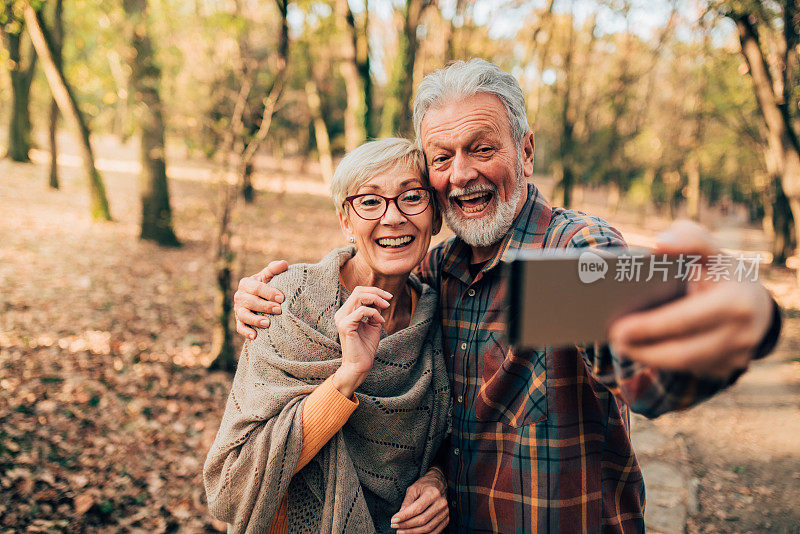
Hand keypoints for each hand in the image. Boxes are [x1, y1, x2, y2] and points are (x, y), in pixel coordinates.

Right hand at [234, 260, 288, 338]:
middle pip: (250, 302)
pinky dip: (246, 332)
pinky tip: (255, 336)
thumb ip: (275, 269)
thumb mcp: (270, 276)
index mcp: (246, 283)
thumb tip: (283, 264)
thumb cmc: (268, 285)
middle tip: (279, 310)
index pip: (256, 288)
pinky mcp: (239, 322)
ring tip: (268, 323)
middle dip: (264, 306)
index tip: (282, 298)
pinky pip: (240, 328)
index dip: (269, 292)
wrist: (263, 299)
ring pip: (243, 316)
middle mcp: (239, 296)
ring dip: (255, 320)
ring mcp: (238, 310)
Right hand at [332, 287, 391, 397]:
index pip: (358, 292)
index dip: (374, 291)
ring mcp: (341, 319)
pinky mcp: (345, 326)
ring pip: (359, 296)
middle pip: (358, 290)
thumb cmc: (366, 346)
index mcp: (346, 312)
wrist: (360, 364)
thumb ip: (374, 310)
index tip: (388, 297)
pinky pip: (362, 311)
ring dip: (376, 299)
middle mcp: (341, 313)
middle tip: (389, 299)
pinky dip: (374, 313)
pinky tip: (380, 321)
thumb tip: (380, 299)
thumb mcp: (373, 323)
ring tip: (386, 307)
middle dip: (376, 292)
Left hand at [390, 469, 448, 533]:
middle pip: (422, 520)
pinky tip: (413, 532)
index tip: (393, 520)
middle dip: (406, 525)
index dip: (404, 516)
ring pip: (428, 528)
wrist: (439, 484)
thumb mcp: (413, 488)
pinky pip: (435, 531)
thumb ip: (407, 501)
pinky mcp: (446, 519)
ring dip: (413, 532)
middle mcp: (441, 503)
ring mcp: (445, 512)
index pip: (417, 508)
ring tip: (401, 531)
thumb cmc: (425, 485)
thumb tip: (400, 515)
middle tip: (395, 526)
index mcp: (433, 493)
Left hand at [608, 220, 773, 377]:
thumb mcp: (708, 248)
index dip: (650, 326)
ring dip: (649, 357)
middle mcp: (742, 332)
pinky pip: (691, 368)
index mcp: (735, 301)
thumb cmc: (718, 269)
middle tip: (613, 338)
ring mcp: (738, 353)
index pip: (685, 319)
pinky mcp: (730, 366)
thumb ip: (687, 237)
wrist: (754, 299)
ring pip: (686, 364)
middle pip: (683, 351)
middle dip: (644, 348)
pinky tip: (641, 349)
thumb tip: (659, 245)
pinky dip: (664, 361)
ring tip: (622, 345)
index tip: (618, 327)